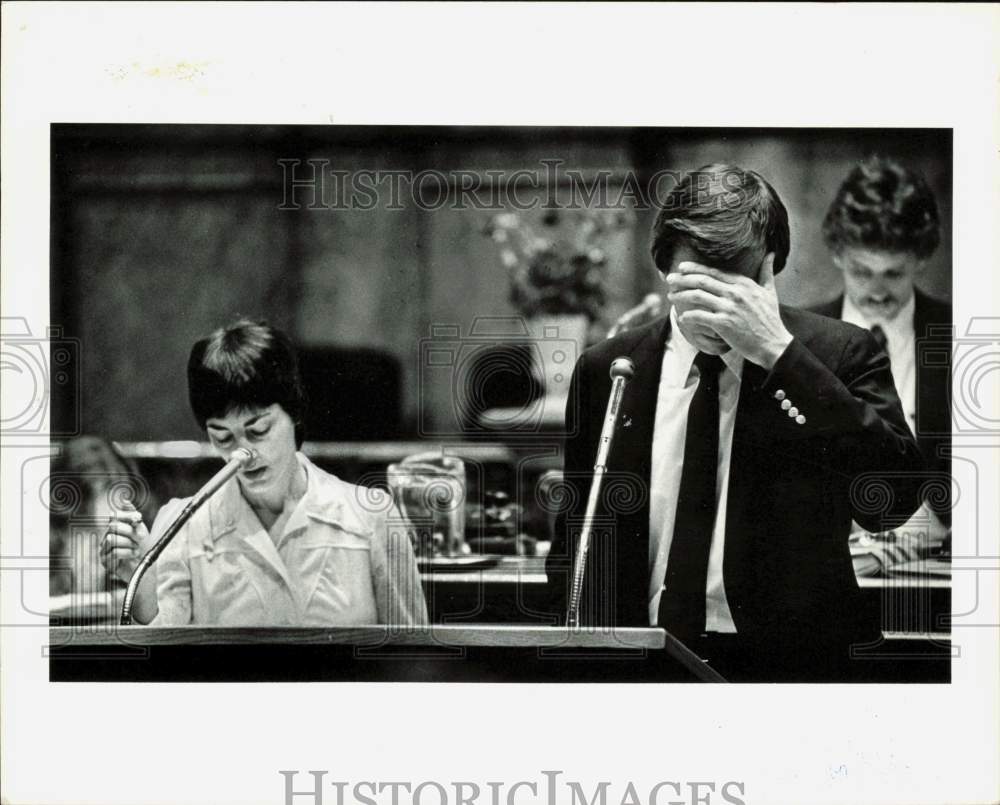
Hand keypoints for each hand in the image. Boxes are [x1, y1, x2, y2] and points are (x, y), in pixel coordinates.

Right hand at [99, 500, 149, 582]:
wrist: (146, 568)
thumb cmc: (144, 548)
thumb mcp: (141, 529)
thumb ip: (133, 516)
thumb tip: (124, 500)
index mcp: (115, 528)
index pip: (114, 515)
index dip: (127, 516)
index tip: (139, 519)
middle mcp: (107, 536)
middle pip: (113, 526)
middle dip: (131, 531)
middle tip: (142, 538)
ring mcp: (104, 549)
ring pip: (113, 539)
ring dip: (129, 543)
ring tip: (137, 548)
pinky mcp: (105, 561)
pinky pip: (114, 552)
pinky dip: (127, 553)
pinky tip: (134, 555)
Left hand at [666, 253, 793, 368]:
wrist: (774, 345)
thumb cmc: (771, 320)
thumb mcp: (770, 292)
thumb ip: (767, 273)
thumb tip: (770, 254)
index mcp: (743, 284)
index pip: (714, 272)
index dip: (695, 268)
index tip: (682, 267)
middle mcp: (735, 293)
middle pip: (702, 281)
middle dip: (682, 279)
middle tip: (669, 279)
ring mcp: (729, 308)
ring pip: (697, 296)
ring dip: (681, 295)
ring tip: (671, 297)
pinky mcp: (724, 324)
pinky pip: (699, 316)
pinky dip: (688, 316)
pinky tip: (681, 318)